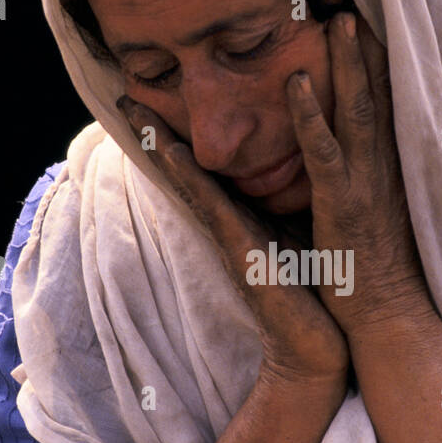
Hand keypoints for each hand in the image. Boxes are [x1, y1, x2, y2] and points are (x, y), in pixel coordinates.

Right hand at [117, 97, 349, 386]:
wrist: (316, 349)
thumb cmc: (313, 293)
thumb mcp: (299, 236)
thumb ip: (289, 206)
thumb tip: (293, 175)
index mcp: (246, 216)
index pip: (210, 168)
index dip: (185, 135)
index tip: (162, 100)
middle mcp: (230, 223)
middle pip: (188, 169)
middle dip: (157, 133)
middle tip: (125, 94)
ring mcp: (230, 237)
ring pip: (190, 181)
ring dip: (161, 147)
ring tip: (133, 112)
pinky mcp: (240, 252)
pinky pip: (213, 207)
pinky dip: (191, 179)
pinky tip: (173, 154)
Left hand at [284, 11, 430, 335]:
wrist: (389, 322)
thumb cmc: (381, 279)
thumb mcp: (381, 221)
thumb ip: (375, 186)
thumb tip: (372, 166)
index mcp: (392, 173)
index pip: (391, 106)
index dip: (385, 64)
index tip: (379, 23)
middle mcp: (384, 171)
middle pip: (381, 95)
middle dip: (371, 48)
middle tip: (357, 0)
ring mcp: (365, 186)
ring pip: (355, 111)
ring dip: (347, 63)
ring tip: (337, 18)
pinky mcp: (341, 206)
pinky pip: (322, 152)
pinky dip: (309, 116)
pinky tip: (295, 81)